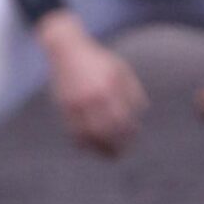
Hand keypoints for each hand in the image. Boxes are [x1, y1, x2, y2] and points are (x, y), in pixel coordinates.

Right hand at [36, 11, 146, 156]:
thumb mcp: (121, 71)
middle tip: (121, 153)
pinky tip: (90, 146)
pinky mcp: (64, 106)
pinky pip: (73, 132)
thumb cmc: (99, 61)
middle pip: (106, 132)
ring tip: (107, 155)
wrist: (67, 49)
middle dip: (115, 147)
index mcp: (110, 87)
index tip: (133, 136)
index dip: (130, 133)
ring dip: (99, 149)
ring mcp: (76, 102)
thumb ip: (133, 93)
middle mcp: (93, 97)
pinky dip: (82, 143)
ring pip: (88, 136)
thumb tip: (139, 116)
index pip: (123, 120)